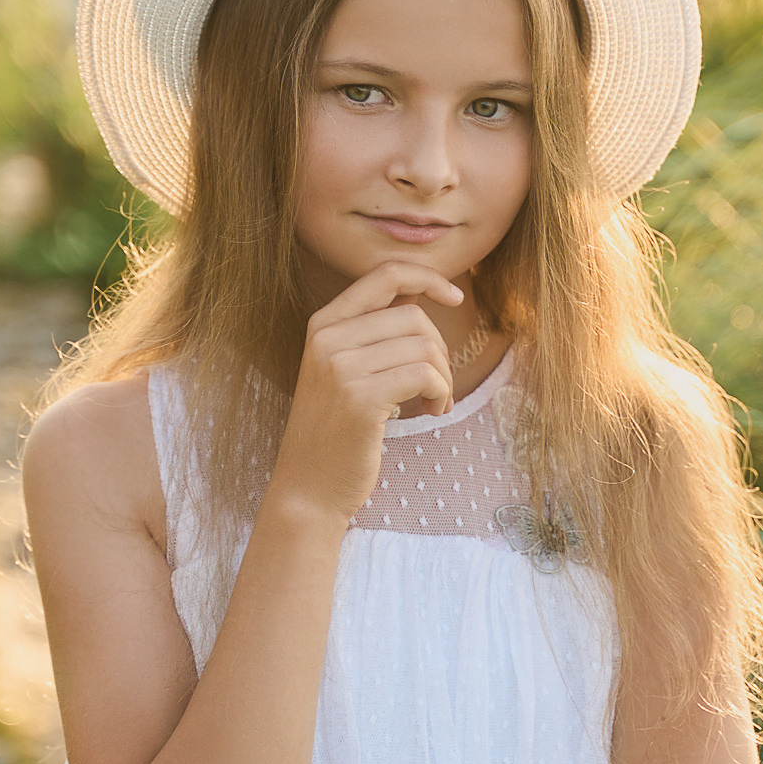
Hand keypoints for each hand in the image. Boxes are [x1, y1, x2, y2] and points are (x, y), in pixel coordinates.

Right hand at [265, 262, 463, 526]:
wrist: (307, 489)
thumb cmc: (337, 433)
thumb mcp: (346, 370)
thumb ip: (375, 333)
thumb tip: (422, 294)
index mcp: (323, 324)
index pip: (385, 274)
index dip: (427, 278)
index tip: (454, 296)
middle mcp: (327, 338)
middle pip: (414, 316)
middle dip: (440, 351)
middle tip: (437, 386)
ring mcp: (340, 367)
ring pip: (425, 347)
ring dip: (444, 378)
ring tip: (434, 404)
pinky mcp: (360, 397)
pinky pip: (425, 375)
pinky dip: (440, 393)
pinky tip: (432, 413)